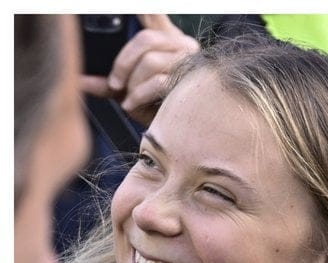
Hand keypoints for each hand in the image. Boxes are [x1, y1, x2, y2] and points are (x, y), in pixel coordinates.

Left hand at [79, 14, 198, 126]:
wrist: (179, 130)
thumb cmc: (157, 107)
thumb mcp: (128, 90)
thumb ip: (107, 83)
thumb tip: (80, 80)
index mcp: (169, 40)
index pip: (155, 15)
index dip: (147, 10)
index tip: (139, 7)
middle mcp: (183, 46)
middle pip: (147, 39)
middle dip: (123, 62)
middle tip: (115, 83)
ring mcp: (190, 64)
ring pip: (151, 62)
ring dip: (133, 83)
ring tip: (131, 98)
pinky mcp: (191, 83)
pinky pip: (158, 82)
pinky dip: (139, 95)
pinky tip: (133, 105)